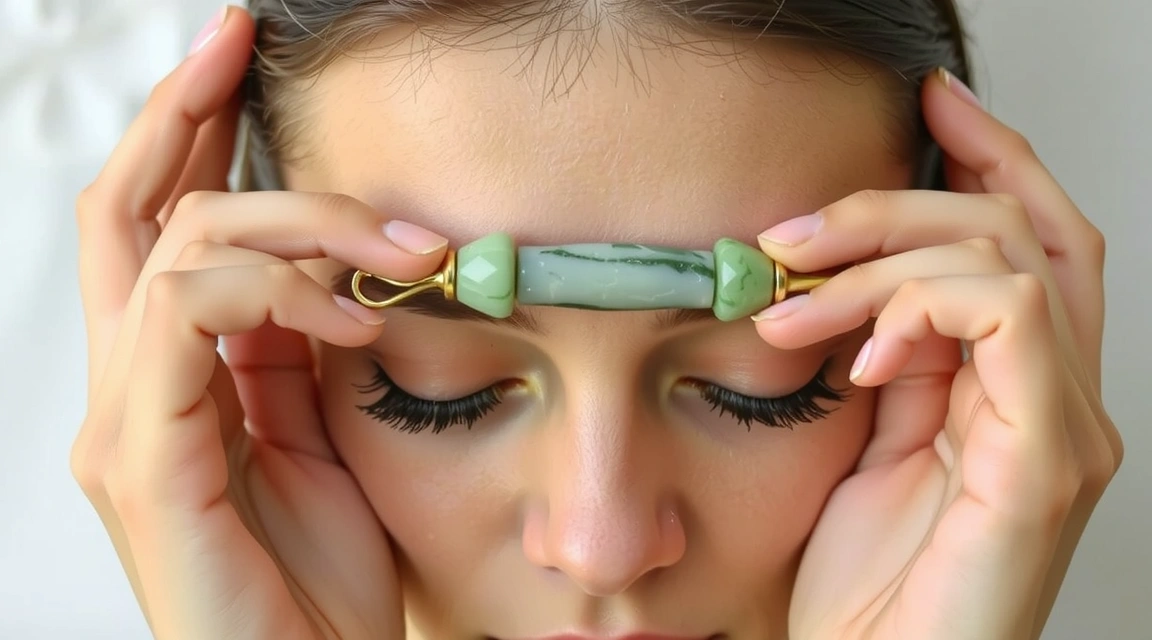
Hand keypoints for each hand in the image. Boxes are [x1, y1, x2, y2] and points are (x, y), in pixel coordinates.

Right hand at [70, 8, 444, 637]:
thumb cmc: (322, 581)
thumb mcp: (322, 439)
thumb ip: (296, 353)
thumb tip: (320, 267)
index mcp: (171, 383)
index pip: (157, 229)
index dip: (182, 134)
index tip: (231, 56)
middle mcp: (131, 391)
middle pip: (129, 212)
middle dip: (183, 113)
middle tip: (236, 41)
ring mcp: (127, 422)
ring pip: (173, 246)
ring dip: (294, 217)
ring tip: (398, 249)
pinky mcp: (146, 457)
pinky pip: (190, 317)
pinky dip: (278, 291)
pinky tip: (356, 316)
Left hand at [756, 70, 1122, 638]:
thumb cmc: (867, 588)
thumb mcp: (872, 446)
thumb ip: (894, 362)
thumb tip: (863, 286)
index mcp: (1018, 393)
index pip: (1029, 241)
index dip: (990, 157)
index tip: (925, 103)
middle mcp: (1062, 401)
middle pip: (1024, 229)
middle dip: (903, 198)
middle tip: (798, 227)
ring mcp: (1065, 429)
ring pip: (1007, 257)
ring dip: (882, 258)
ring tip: (792, 303)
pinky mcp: (1047, 459)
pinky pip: (1007, 318)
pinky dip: (921, 308)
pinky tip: (861, 355)